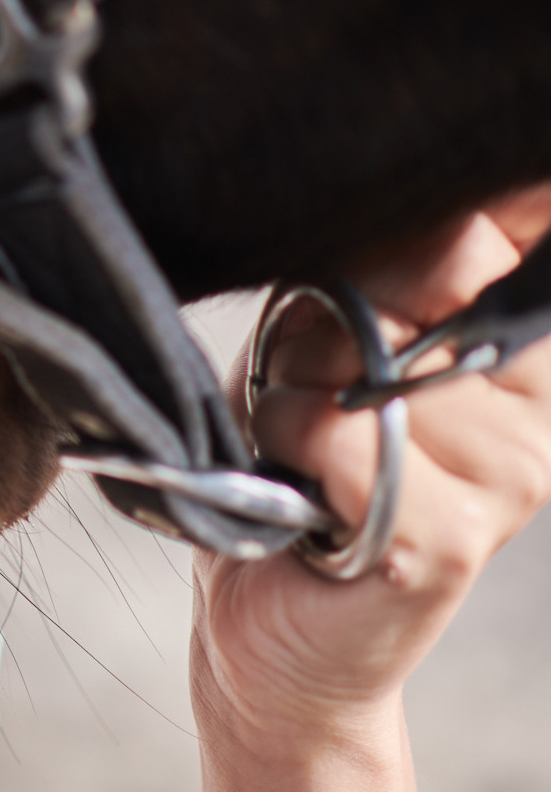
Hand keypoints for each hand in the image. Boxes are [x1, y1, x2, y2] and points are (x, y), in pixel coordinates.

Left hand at [191, 186, 550, 791]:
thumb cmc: (293, 461)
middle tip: (306, 371)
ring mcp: (509, 473)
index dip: (459, 206)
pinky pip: (345, 439)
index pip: (521, 221)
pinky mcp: (450, 537)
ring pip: (367, 356)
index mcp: (514, 346)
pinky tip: (296, 487)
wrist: (268, 619)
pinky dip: (289, 446)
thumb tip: (401, 172)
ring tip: (297, 439)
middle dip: (331, 302)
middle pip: (428, 265)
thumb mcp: (321, 332)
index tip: (396, 251)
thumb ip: (376, 259)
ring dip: (293, 386)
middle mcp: (534, 405)